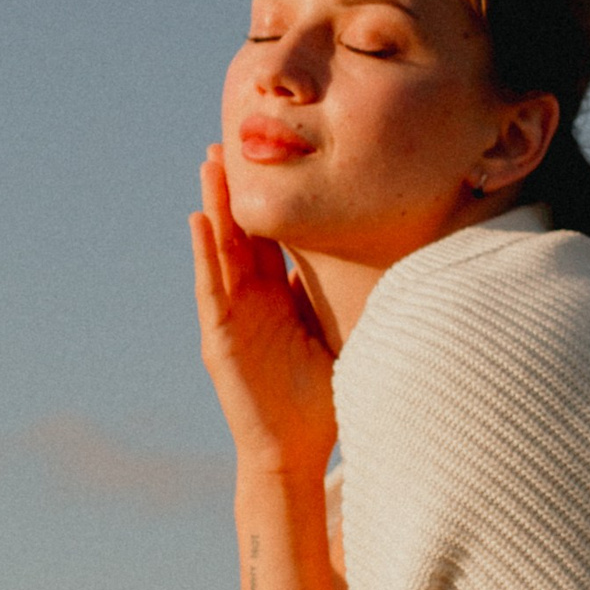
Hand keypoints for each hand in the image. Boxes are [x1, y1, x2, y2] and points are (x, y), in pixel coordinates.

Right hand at [191, 147, 339, 481]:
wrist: (293, 449)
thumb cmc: (319, 399)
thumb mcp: (339, 336)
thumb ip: (346, 301)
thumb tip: (389, 267)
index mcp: (276, 297)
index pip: (268, 238)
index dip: (266, 200)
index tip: (269, 157)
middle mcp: (249, 300)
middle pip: (239, 232)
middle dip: (234, 189)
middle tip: (229, 139)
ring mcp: (230, 315)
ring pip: (220, 249)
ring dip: (214, 206)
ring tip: (210, 164)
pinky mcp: (218, 336)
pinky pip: (210, 287)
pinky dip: (205, 254)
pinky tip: (200, 221)